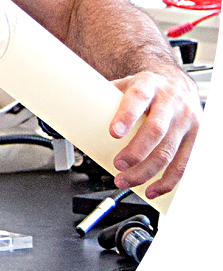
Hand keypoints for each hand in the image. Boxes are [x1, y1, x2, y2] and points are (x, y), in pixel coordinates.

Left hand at [108, 69, 200, 198]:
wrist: (175, 81)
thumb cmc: (145, 88)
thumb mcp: (123, 87)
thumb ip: (101, 105)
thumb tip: (74, 130)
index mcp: (149, 85)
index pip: (138, 98)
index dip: (126, 116)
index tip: (113, 132)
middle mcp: (171, 102)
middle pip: (156, 130)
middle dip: (136, 152)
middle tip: (118, 164)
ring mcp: (187, 120)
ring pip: (169, 151)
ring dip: (147, 171)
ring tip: (126, 180)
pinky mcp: (197, 136)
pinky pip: (185, 163)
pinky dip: (169, 180)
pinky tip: (153, 189)